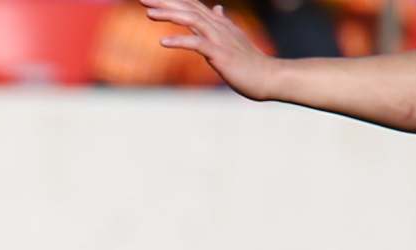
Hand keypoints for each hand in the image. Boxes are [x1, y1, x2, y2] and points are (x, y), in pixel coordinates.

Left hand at [140, 0, 278, 99]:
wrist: (267, 77)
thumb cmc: (248, 61)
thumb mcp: (232, 39)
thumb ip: (221, 24)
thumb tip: (216, 9)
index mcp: (218, 24)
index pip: (192, 7)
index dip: (173, 1)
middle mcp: (218, 26)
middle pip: (188, 9)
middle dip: (165, 3)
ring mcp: (219, 39)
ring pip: (192, 20)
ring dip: (169, 15)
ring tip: (148, 14)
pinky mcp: (220, 54)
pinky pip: (197, 44)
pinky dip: (180, 41)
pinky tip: (163, 42)